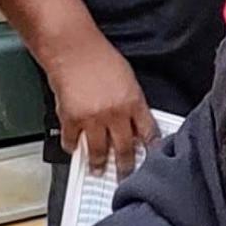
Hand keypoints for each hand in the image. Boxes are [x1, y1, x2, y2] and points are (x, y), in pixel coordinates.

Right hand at [45, 30, 159, 175]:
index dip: (153, 149)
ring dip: (99, 164)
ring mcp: (92, 119)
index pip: (149, 133)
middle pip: (125, 150)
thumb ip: (132, 103)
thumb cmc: (99, 57)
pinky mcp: (71, 119)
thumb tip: (135, 123)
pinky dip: (72, 147)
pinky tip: (74, 149)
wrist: (72, 48)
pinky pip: (72, 141)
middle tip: (126, 176)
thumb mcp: (128, 80)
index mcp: (134, 102)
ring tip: (99, 170)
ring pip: (98, 152)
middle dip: (126, 167)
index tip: (154, 160)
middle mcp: (115, 114)